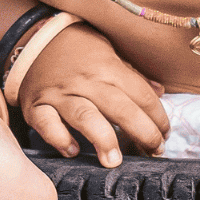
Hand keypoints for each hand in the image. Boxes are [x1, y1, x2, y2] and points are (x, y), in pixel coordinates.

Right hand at [15, 21, 169, 166]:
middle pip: (120, 109)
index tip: (164, 133)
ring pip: (85, 117)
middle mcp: (86, 82)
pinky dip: (60, 139)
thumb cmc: (77, 48)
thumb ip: (132, 74)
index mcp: (108, 67)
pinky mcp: (37, 106)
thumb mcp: (109, 51)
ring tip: (114, 161)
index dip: (158, 117)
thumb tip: (159, 92)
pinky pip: (47, 125)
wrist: (34, 38)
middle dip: (143, 133)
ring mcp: (60, 94)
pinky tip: (73, 150)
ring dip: (103, 139)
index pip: (141, 95)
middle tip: (155, 151)